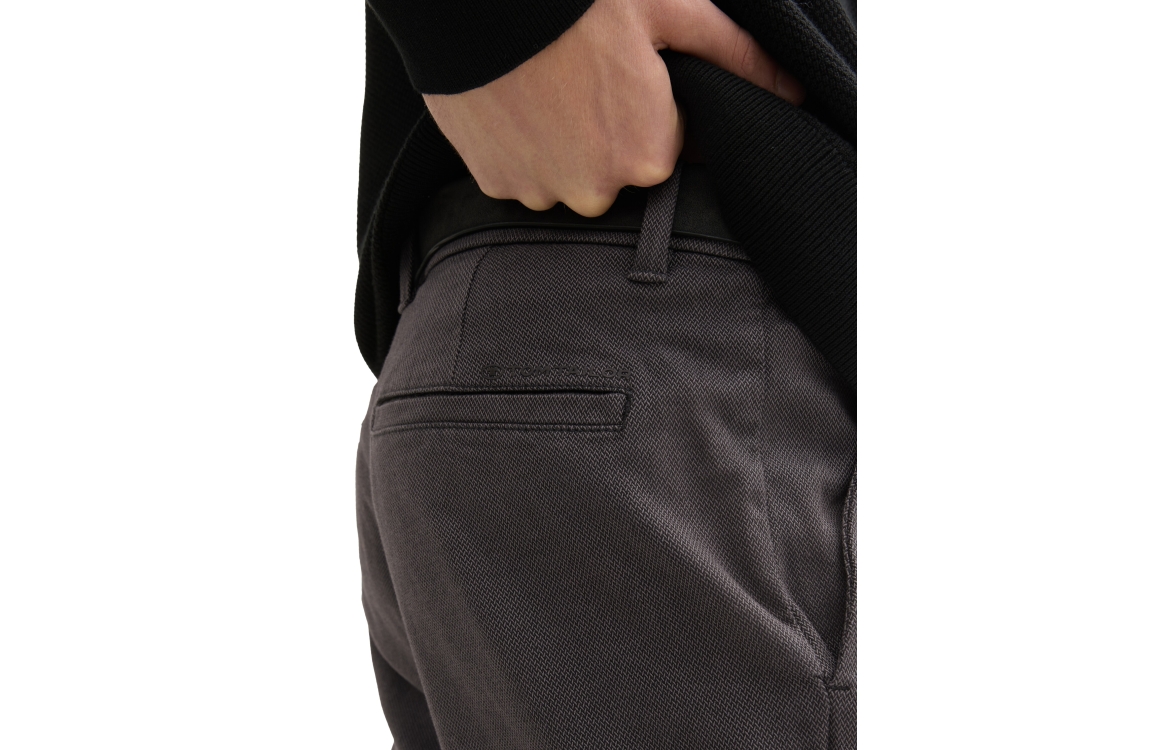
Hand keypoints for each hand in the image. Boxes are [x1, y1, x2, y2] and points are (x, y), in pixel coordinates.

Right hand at [423, 0, 803, 216]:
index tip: (626, 71)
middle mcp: (596, 190)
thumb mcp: (672, 12)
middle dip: (607, 128)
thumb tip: (794, 92)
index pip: (668, 145)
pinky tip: (517, 98)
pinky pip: (520, 172)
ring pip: (566, 173)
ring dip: (561, 141)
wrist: (480, 2)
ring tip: (547, 82)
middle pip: (617, 167)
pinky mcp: (493, 181)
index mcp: (649, 156)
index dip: (651, 105)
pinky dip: (520, 144)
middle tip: (585, 72)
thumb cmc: (582, 2)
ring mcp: (539, 190)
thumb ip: (736, 57)